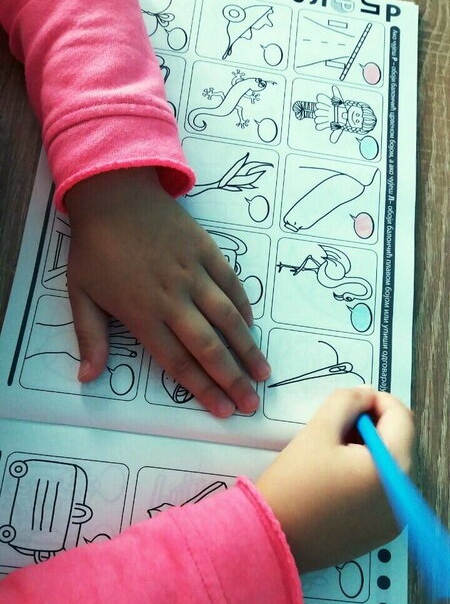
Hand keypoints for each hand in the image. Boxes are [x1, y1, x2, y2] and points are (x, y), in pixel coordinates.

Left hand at [64, 168, 270, 416]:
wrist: (113, 193)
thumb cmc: (95, 247)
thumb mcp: (80, 294)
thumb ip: (89, 338)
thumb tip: (86, 378)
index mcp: (143, 313)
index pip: (177, 361)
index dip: (202, 389)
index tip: (223, 410)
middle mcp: (173, 297)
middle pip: (208, 346)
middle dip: (232, 379)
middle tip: (252, 404)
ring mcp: (194, 273)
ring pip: (227, 318)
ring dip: (247, 348)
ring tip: (263, 374)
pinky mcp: (207, 251)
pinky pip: (231, 284)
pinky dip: (244, 308)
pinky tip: (251, 328)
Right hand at [256, 388, 413, 572]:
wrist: (269, 538)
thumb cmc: (293, 484)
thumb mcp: (319, 429)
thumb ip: (347, 401)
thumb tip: (366, 394)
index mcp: (393, 469)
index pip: (401, 418)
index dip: (377, 400)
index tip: (352, 400)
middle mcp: (403, 497)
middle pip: (399, 443)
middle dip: (372, 426)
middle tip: (337, 425)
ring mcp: (393, 520)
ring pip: (390, 467)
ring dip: (369, 450)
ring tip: (332, 452)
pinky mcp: (378, 533)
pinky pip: (382, 492)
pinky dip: (366, 476)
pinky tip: (335, 477)